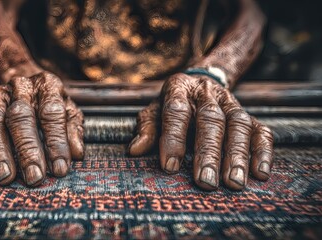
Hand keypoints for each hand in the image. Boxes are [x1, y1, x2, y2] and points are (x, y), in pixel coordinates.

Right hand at [0, 72, 83, 186]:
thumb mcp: (71, 112)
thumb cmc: (54, 105)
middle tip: (34, 177)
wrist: (30, 85)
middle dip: (27, 150)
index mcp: (47, 85)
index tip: (60, 168)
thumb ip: (74, 131)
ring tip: (5, 177)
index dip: (56, 142)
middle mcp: (20, 89)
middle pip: (20, 118)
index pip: (51, 113)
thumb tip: (76, 154)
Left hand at [129, 73, 272, 190]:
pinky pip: (261, 130)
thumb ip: (146, 128)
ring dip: (237, 155)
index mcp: (179, 89)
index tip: (169, 166)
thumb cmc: (172, 105)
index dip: (173, 137)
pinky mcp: (250, 114)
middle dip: (208, 152)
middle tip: (205, 182)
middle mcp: (207, 94)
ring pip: (238, 125)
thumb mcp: (153, 111)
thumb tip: (135, 151)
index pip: (176, 111)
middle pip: (211, 119)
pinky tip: (260, 173)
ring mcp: (232, 103)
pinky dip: (263, 151)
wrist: (200, 83)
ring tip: (233, 182)